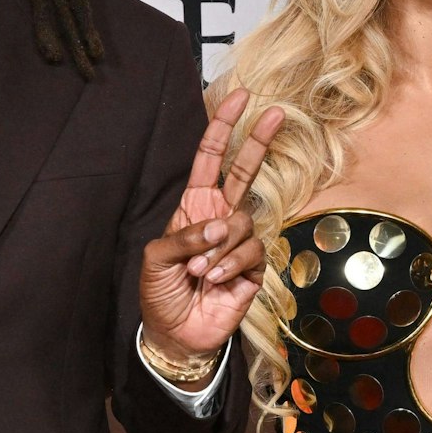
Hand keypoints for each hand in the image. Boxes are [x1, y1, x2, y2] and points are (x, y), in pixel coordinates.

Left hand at [138, 90, 284, 375]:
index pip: (211, 158)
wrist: (177, 334)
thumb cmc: (161, 292)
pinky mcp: (254, 267)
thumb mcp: (156, 259)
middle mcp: (220, 217)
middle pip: (244, 171)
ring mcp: (239, 242)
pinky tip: (215, 282)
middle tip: (275, 114)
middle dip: (258, 141)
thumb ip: (183, 236)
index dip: (223, 127)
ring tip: (198, 273)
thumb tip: (219, 226)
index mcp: (195, 206)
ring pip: (244, 222)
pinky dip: (230, 266)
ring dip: (219, 248)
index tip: (240, 98)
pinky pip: (251, 253)